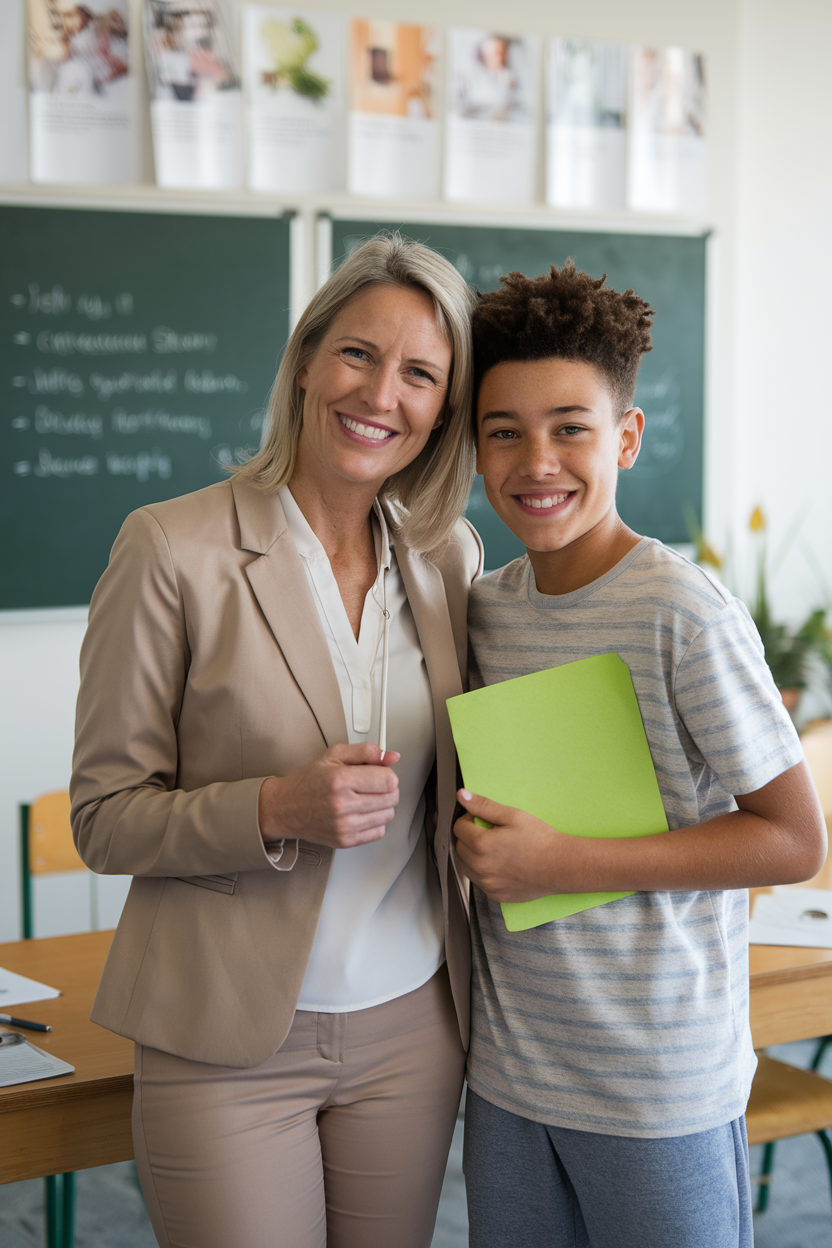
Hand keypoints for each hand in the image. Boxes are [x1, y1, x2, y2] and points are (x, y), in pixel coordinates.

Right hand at [259, 743, 400, 849]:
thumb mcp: (334, 755)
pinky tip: (361, 813)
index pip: (389, 780)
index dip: (388, 774)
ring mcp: (344, 826)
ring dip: (382, 805)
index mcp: (340, 779)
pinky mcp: (345, 841)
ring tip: (364, 798)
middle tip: (371, 785)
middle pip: (392, 798)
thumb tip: (392, 756)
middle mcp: (342, 804)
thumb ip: (366, 751)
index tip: (379, 773)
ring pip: (388, 815)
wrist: (285, 808)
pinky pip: (379, 831)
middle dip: (387, 788)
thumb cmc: (309, 781)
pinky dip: (375, 821)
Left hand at [454, 789, 570, 902]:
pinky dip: (484, 872)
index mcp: (481, 844)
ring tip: (495, 849)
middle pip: (460, 847)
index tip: (482, 819)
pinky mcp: (495, 895)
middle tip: (490, 833)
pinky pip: (479, 881)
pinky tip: (501, 864)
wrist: (560, 866)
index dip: (469, 819)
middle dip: (469, 837)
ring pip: (466, 866)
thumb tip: (462, 796)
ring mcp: (487, 883)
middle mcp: (480, 866)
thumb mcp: (513, 816)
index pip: (459, 828)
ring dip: (473, 856)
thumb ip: (484, 806)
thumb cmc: (540, 840)